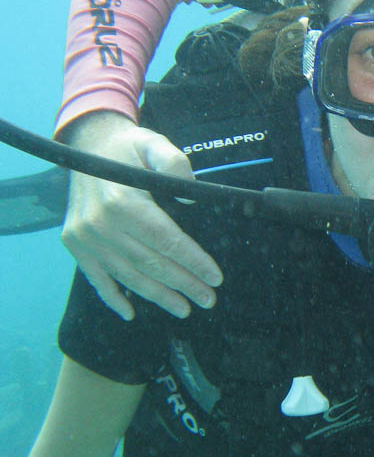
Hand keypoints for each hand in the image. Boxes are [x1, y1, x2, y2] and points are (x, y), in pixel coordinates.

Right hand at [61, 112, 222, 319]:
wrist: (88, 144)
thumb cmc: (129, 148)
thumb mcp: (156, 144)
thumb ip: (176, 164)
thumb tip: (192, 196)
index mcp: (123, 202)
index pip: (167, 241)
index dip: (193, 261)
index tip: (215, 278)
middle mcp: (101, 224)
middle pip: (151, 263)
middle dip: (184, 284)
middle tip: (208, 299)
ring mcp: (85, 238)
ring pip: (128, 275)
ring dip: (157, 296)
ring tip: (183, 308)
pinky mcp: (75, 244)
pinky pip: (95, 277)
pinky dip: (113, 297)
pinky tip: (131, 313)